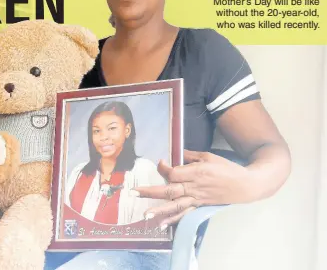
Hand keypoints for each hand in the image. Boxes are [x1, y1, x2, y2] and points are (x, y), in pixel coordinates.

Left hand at [133, 150, 252, 227]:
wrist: (245, 184)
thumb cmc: (227, 168)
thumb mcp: (208, 156)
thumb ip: (190, 156)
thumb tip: (176, 154)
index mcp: (196, 172)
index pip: (173, 173)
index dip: (163, 168)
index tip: (160, 162)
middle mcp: (194, 187)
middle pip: (169, 190)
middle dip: (150, 192)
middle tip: (133, 192)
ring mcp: (197, 198)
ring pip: (175, 205)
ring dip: (159, 210)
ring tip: (145, 214)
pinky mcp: (200, 205)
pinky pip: (185, 214)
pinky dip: (173, 219)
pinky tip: (161, 224)